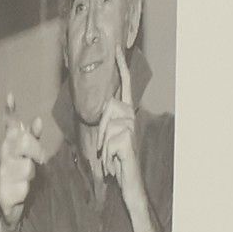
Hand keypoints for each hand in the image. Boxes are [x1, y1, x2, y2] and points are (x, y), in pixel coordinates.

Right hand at [0, 88, 51, 229]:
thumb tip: (37, 119)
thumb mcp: (29, 156)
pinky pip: (22, 187)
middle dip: (36, 149)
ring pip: (26, 166)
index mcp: (10, 145)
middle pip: (23, 142)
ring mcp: (4, 174)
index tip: (11, 96)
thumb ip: (33, 137)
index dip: (10, 111)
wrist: (11, 206)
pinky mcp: (5, 193)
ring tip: (29, 179)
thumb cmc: (21, 175)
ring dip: (32, 172)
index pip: (10, 125)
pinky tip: (23, 191)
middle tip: (40, 159)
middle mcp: (5, 157)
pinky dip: (25, 189)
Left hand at [97, 42, 144, 215]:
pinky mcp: (128, 141)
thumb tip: (105, 106)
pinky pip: (107, 142)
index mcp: (126, 115)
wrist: (129, 182)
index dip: (121, 67)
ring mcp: (131, 129)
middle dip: (101, 132)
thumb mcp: (108, 138)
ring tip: (112, 158)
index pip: (124, 86)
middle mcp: (131, 118)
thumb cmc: (117, 161)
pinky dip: (107, 156)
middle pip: (107, 109)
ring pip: (105, 127)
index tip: (118, 48)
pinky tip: (116, 162)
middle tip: (107, 150)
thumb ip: (106, 122)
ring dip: (103, 147)